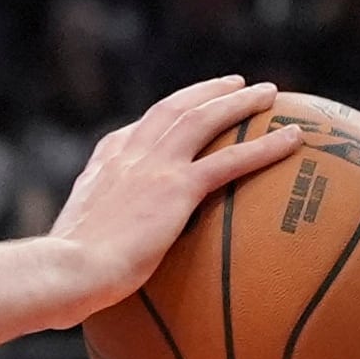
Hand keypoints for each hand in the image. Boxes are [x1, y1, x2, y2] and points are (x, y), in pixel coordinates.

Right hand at [43, 77, 299, 321]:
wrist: (66, 270)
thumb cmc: (65, 274)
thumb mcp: (74, 246)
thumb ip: (94, 242)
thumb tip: (97, 270)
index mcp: (104, 166)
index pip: (135, 132)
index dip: (161, 119)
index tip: (180, 114)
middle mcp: (129, 156)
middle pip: (174, 109)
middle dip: (206, 92)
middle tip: (234, 83)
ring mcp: (153, 167)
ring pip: (204, 119)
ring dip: (239, 102)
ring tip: (268, 94)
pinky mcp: (176, 189)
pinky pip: (231, 161)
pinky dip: (266, 147)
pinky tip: (294, 140)